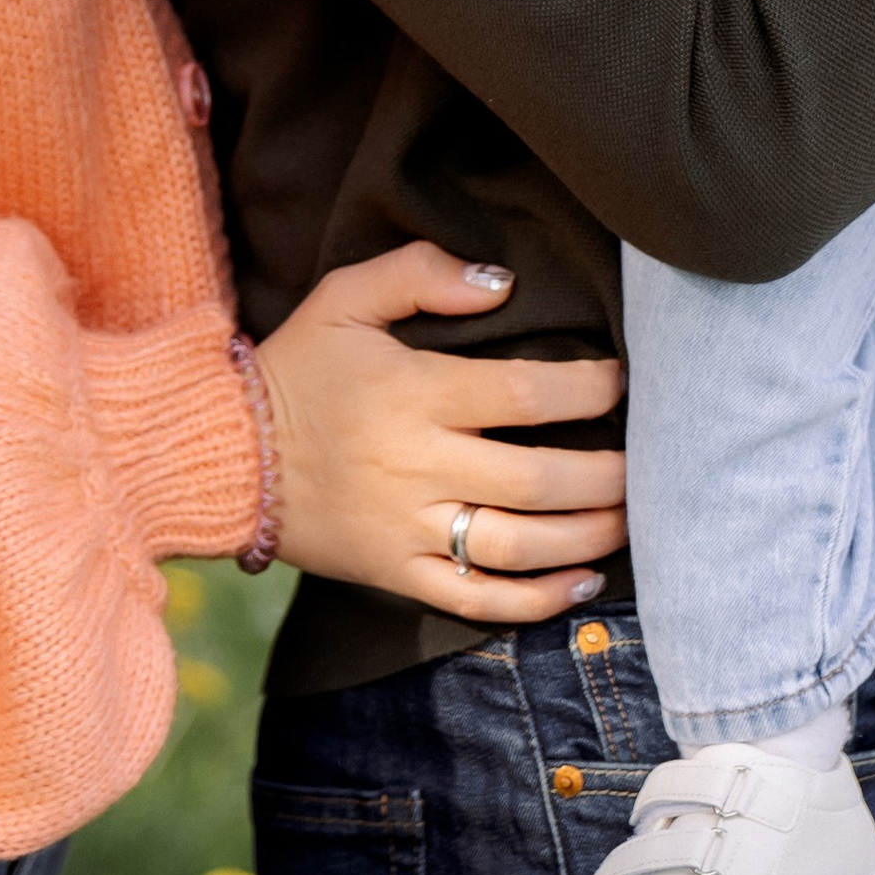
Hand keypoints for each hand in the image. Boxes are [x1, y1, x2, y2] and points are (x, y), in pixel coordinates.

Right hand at [252, 243, 624, 623]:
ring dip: (587, 536)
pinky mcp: (395, 574)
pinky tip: (582, 583)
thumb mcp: (346, 297)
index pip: (525, 393)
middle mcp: (419, 465)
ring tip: (631, 520)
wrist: (222, 453)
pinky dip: (536, 601)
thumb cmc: (296, 367)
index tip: (621, 381)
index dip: (587, 388)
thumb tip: (502, 282)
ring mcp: (408, 529)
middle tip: (651, 463)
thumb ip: (422, 273)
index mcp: (416, 393)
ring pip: (517, 545)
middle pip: (537, 479)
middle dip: (607, 474)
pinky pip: (476, 599)